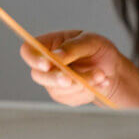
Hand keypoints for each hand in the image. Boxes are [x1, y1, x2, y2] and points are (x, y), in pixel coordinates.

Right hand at [18, 29, 138, 108]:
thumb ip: (73, 47)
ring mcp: (52, 82)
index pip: (28, 51)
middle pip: (38, 75)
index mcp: (47, 44)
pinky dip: (88, 91)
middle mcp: (46, 64)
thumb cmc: (97, 49)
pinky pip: (71, 98)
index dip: (34, 59)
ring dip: (82, 83)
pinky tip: (100, 82)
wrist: (110, 68)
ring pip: (57, 89)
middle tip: (73, 78)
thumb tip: (57, 56)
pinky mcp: (64, 96)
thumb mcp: (90, 41)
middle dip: (58, 78)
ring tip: (101, 74)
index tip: (48, 64)